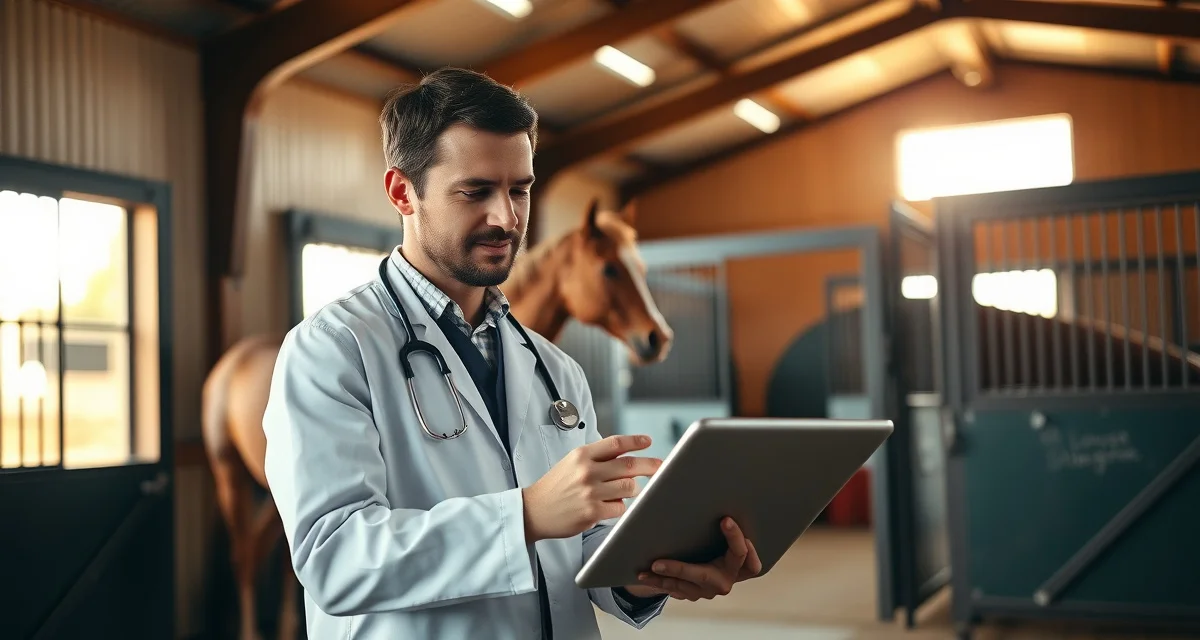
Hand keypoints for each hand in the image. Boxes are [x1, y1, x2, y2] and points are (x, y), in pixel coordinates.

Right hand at [522, 435, 661, 542]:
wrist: (533, 511)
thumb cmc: (556, 487)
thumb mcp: (571, 463)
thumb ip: (596, 457)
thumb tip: (626, 454)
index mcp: (581, 455)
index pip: (615, 444)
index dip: (635, 441)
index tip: (648, 441)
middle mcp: (586, 471)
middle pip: (629, 465)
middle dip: (650, 465)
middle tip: (661, 467)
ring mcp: (590, 492)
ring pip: (629, 487)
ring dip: (632, 490)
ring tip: (623, 491)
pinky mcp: (592, 512)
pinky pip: (620, 507)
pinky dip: (620, 506)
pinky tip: (610, 506)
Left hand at [626, 517, 761, 600]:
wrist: (714, 569)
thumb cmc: (719, 540)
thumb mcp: (724, 531)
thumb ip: (721, 518)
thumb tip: (702, 479)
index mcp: (739, 564)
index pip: (741, 553)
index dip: (735, 537)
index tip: (725, 519)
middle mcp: (726, 580)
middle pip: (704, 576)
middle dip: (680, 569)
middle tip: (658, 562)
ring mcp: (708, 590)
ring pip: (684, 586)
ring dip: (663, 576)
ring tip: (646, 568)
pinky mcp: (693, 594)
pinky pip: (674, 589)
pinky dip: (658, 582)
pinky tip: (643, 574)